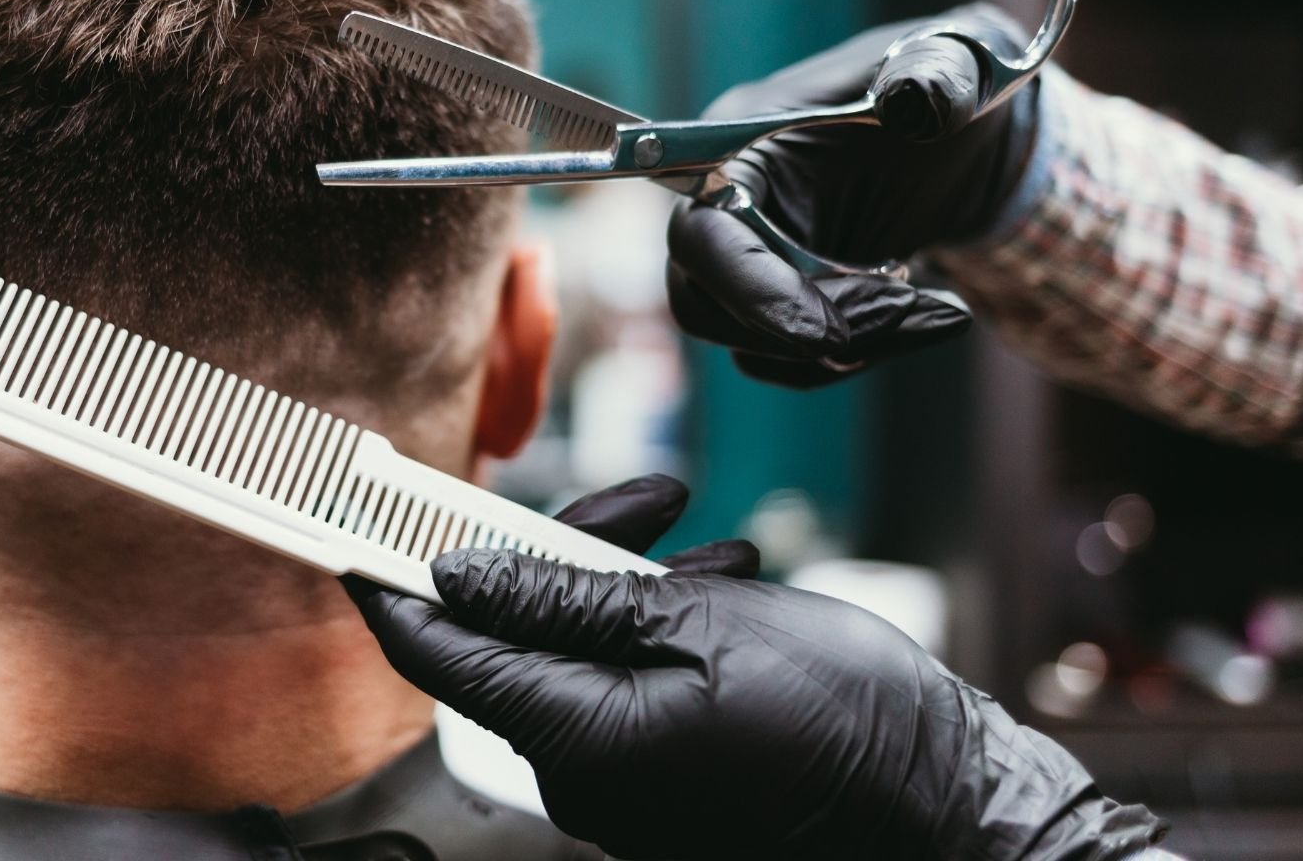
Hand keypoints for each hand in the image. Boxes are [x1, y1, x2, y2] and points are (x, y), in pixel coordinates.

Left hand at [350, 550, 1167, 859]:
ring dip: (628, 577)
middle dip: (563, 552)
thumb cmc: (839, 718)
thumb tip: (457, 571)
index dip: (390, 577)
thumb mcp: (697, 626)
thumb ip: (562, 600)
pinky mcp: (668, 767)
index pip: (439, 651)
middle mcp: (582, 767)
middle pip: (518, 634)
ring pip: (582, 645)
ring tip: (709, 539)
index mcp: (572, 736)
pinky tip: (728, 581)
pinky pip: (628, 678)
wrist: (949, 804)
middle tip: (643, 498)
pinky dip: (662, 621)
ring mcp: (627, 774)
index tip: (353, 516)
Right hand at [666, 4, 1040, 386]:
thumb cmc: (952, 84)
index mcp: (742, 144)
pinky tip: (929, 317)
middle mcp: (727, 205)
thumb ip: (937, 75)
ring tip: (940, 311)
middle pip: (707, 305)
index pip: (701, 234)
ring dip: (850, 345)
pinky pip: (791, 358)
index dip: (750, 292)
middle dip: (808, 330)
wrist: (969, 127)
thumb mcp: (957, 67)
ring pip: (752, 343)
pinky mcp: (783, 295)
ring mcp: (751, 257)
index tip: (827, 337)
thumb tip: (919, 100)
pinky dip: (862, 352)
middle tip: (911, 308)